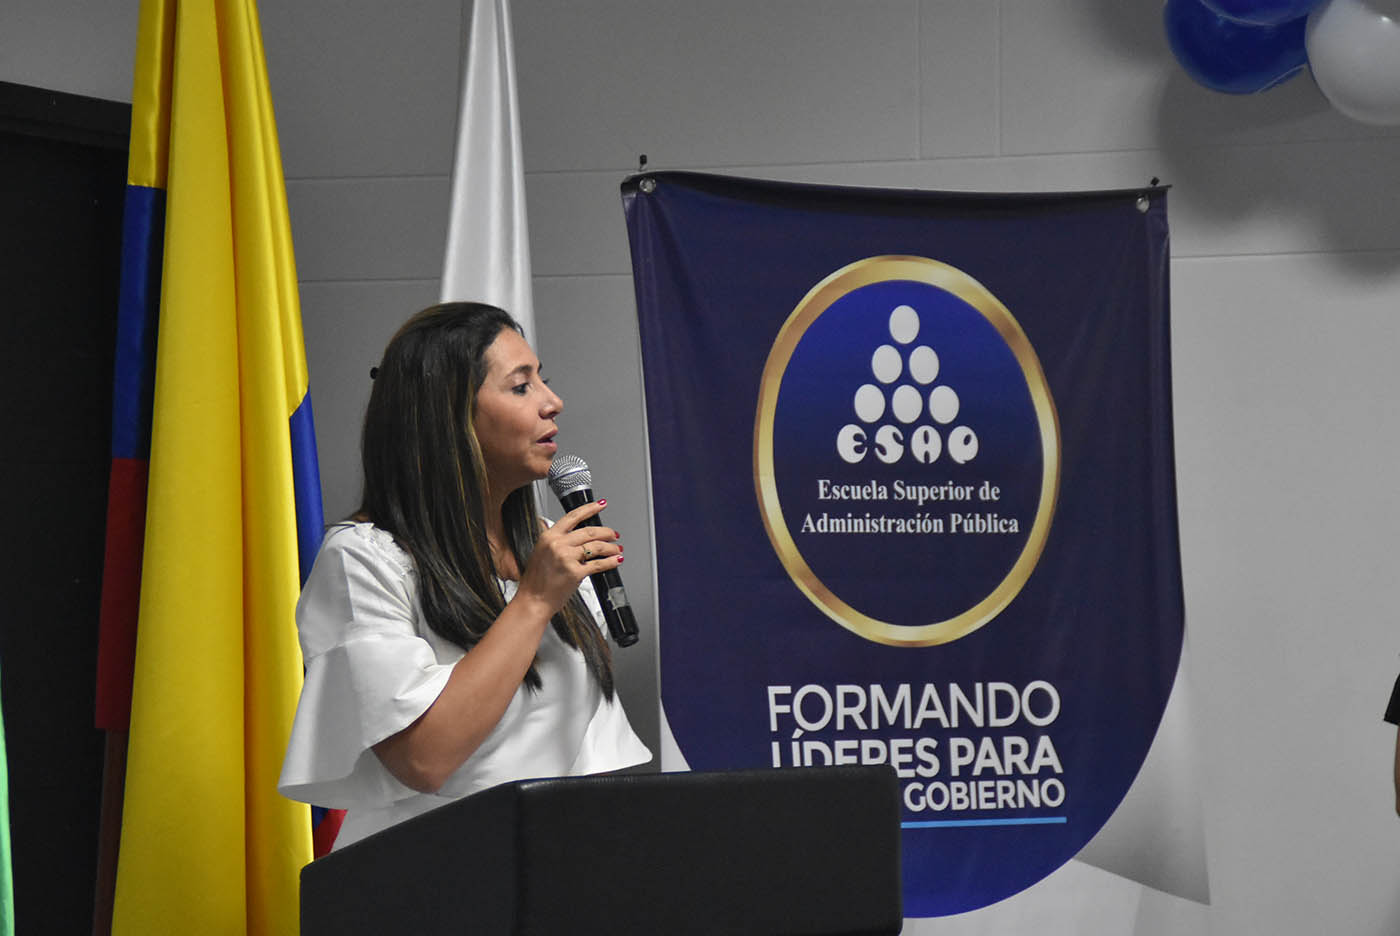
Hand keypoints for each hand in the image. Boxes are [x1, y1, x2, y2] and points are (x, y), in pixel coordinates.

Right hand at [516, 500, 622, 615]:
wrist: (533, 600)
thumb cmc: (536, 581)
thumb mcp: (540, 552)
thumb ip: (555, 540)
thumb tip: (576, 535)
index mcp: (548, 536)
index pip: (573, 516)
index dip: (590, 508)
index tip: (601, 505)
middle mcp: (557, 544)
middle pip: (589, 531)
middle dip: (606, 532)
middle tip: (614, 534)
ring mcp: (566, 558)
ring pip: (596, 546)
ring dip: (611, 547)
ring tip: (616, 549)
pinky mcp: (575, 572)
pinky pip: (598, 564)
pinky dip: (611, 562)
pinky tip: (616, 561)